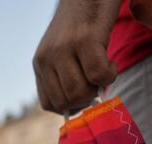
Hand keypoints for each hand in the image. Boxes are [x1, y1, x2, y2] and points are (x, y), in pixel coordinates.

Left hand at [33, 0, 122, 114]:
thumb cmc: (83, 25)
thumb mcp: (63, 53)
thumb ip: (64, 78)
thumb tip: (76, 109)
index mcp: (40, 63)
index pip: (48, 104)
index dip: (70, 106)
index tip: (84, 92)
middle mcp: (47, 57)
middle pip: (65, 102)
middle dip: (86, 99)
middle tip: (96, 80)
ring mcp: (64, 48)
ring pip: (79, 93)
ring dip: (97, 88)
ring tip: (103, 69)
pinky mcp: (85, 39)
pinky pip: (98, 76)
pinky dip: (110, 75)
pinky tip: (111, 62)